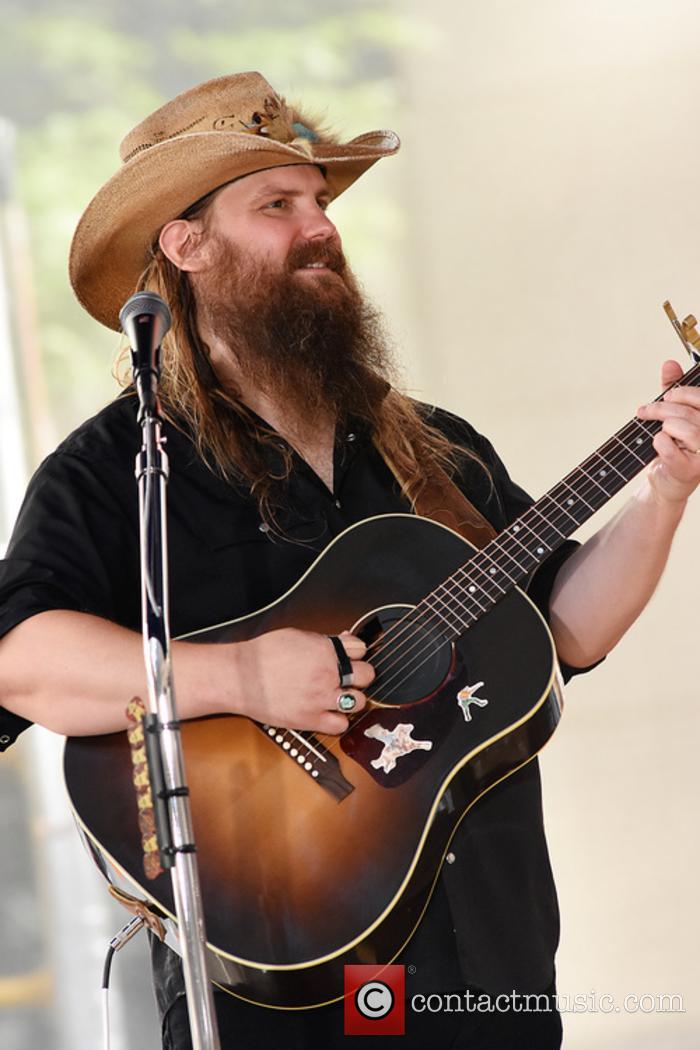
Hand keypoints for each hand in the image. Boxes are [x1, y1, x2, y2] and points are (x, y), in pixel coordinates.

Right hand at [234, 627, 374, 733]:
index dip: (355, 652)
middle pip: (367, 675)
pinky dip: (338, 721)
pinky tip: (329, 712)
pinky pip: (341, 725)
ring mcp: (321, 698)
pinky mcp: (310, 720)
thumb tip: (342, 639)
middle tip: (350, 677)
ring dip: (353, 698)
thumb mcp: (296, 636)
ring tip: (340, 696)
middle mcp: (327, 674)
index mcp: (324, 650)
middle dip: (360, 674)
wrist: (240, 677)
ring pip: (359, 702)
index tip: (350, 657)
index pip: (360, 648)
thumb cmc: (262, 654)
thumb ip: (323, 640)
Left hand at [636, 359, 699, 502]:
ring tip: (657, 431)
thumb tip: (670, 364)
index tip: (665, 396)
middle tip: (645, 412)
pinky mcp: (693, 471)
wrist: (666, 481)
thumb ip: (673, 389)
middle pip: (688, 412)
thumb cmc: (672, 446)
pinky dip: (659, 443)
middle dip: (661, 408)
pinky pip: (669, 447)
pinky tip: (659, 444)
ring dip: (663, 426)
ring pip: (683, 428)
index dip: (681, 392)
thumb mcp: (671, 413)